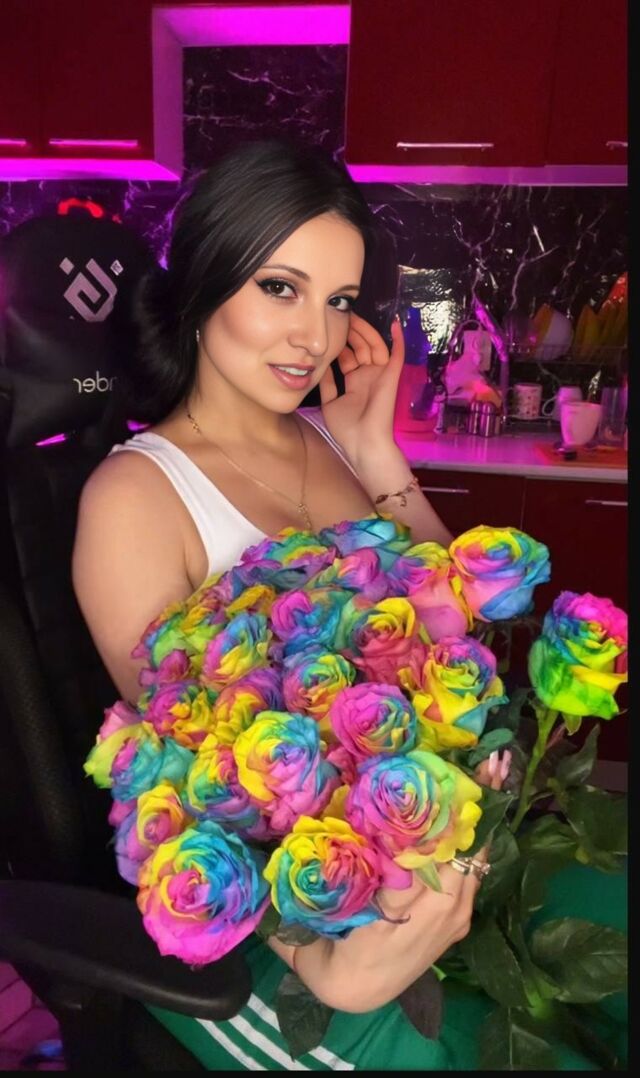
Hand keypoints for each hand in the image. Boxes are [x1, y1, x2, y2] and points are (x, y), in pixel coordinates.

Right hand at [279, 750, 512, 1011]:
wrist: (356, 990)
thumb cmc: (342, 942)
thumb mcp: (352, 904)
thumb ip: (372, 868)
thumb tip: (379, 823)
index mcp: (426, 904)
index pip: (451, 844)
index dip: (462, 804)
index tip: (475, 768)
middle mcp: (451, 908)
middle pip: (473, 844)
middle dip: (482, 800)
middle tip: (494, 757)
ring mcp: (458, 915)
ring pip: (476, 856)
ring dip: (482, 816)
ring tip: (492, 770)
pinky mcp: (458, 919)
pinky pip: (470, 871)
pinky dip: (473, 839)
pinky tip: (473, 810)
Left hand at [318, 312, 403, 466]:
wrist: (363, 443)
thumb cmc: (346, 429)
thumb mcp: (330, 403)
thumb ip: (328, 383)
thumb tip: (322, 364)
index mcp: (355, 383)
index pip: (349, 356)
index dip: (341, 342)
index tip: (331, 328)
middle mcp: (369, 376)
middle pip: (362, 347)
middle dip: (351, 332)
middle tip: (341, 317)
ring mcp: (381, 375)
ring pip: (376, 346)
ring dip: (366, 331)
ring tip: (354, 316)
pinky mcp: (392, 376)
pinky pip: (398, 354)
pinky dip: (398, 338)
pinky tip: (394, 322)